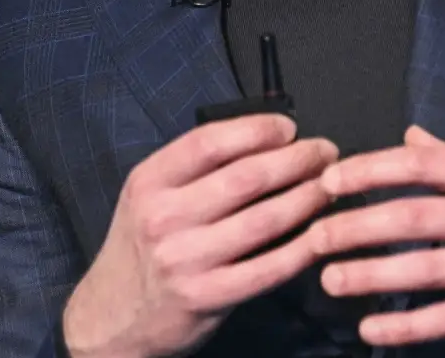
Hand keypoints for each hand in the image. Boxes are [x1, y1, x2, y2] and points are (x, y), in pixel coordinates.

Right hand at [62, 114, 337, 357]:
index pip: (209, 142)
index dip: (257, 129)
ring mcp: (185, 259)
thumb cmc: (142, 248)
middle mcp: (163, 216)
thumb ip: (191, 171)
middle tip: (326, 153)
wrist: (113, 316)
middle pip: (245, 177)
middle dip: (296, 160)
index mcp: (149, 181)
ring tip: (330, 188)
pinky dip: (302, 250)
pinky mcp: (208, 296)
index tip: (289, 128)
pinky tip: (321, 236)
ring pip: (264, 220)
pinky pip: (268, 268)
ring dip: (307, 199)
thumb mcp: (148, 198)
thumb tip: (260, 141)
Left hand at [303, 126, 444, 348]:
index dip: (368, 169)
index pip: (419, 163)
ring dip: (369, 275)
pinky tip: (372, 327)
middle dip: (353, 226)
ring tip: (329, 278)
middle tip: (312, 235)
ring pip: (423, 268)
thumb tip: (408, 135)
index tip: (329, 181)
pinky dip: (407, 326)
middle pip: (410, 216)